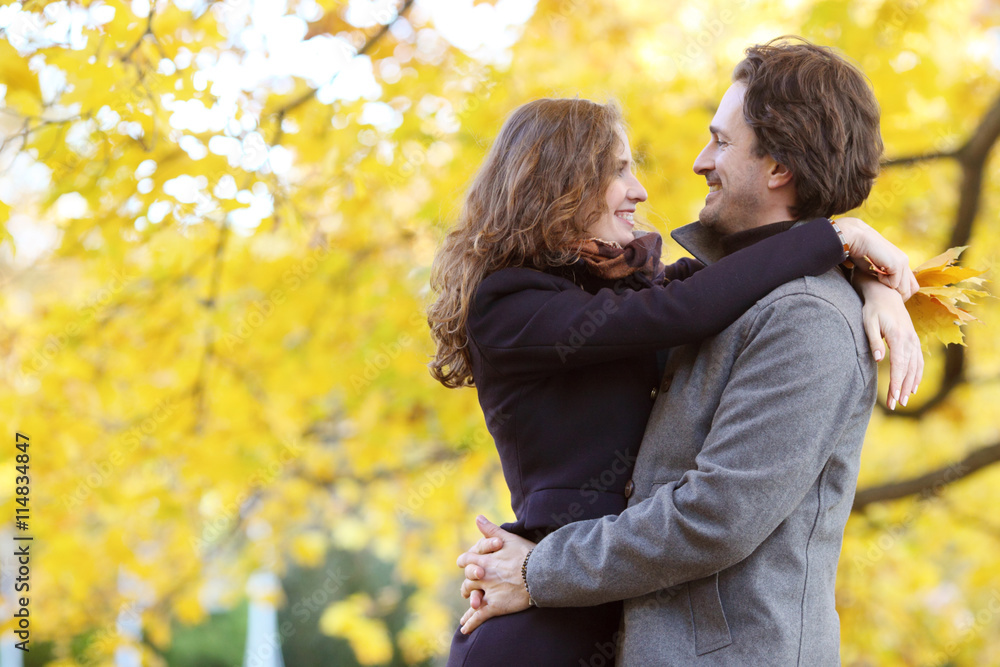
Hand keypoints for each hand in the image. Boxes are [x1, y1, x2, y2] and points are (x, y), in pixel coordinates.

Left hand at [455, 515, 535, 633]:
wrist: (541, 572)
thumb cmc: (527, 553)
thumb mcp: (508, 538)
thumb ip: (490, 530)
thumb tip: (478, 518)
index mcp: (484, 558)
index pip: (466, 560)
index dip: (465, 563)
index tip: (465, 565)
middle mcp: (483, 575)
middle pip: (467, 580)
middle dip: (468, 584)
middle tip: (469, 589)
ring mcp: (489, 591)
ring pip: (472, 598)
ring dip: (470, 602)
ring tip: (471, 607)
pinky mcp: (496, 606)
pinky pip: (479, 616)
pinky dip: (470, 623)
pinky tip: (465, 629)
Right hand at [835, 217, 919, 299]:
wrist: (857, 238)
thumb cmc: (861, 253)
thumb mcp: (875, 268)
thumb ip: (884, 275)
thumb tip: (885, 288)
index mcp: (901, 262)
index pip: (910, 286)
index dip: (897, 292)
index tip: (882, 290)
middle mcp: (905, 262)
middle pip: (910, 290)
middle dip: (895, 294)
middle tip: (880, 289)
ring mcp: (903, 262)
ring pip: (903, 289)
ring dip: (888, 287)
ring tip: (876, 277)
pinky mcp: (897, 264)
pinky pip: (893, 284)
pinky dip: (883, 282)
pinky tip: (874, 272)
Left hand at [856, 272, 923, 408]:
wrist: (885, 294)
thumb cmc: (873, 309)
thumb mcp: (868, 323)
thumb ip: (874, 341)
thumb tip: (879, 360)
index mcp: (899, 336)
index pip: (899, 365)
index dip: (897, 383)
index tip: (894, 398)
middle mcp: (910, 339)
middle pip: (908, 369)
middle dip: (903, 388)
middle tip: (897, 405)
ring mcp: (914, 339)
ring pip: (916, 366)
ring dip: (911, 384)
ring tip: (905, 399)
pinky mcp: (913, 339)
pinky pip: (918, 360)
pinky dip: (917, 374)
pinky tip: (913, 385)